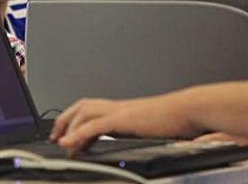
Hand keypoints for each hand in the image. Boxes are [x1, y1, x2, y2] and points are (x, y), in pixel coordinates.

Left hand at [50, 94, 198, 154]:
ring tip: (60, 142)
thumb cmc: (180, 120)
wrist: (191, 110)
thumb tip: (137, 139)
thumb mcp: (155, 128)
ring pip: (85, 112)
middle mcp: (121, 107)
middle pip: (84, 105)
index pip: (94, 108)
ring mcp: (122, 111)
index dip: (77, 118)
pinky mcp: (125, 119)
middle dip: (66, 119)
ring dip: (69, 126)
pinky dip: (78, 134)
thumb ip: (142, 133)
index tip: (67, 133)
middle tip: (55, 136)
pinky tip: (70, 143)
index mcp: (127, 110)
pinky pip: (95, 125)